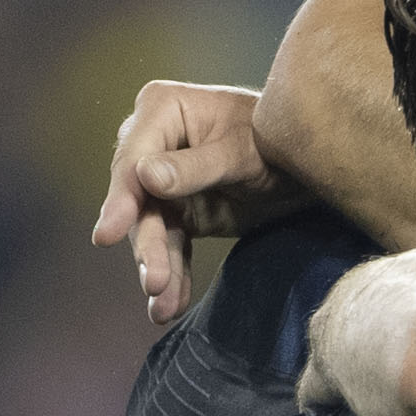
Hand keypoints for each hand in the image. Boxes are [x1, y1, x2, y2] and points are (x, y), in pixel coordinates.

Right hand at [91, 80, 296, 325]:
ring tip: (164, 305)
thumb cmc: (278, 142)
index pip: (133, 160)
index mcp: (163, 110)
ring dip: (159, 268)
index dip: (121, 200)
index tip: (108, 234)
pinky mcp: (179, 210)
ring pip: (152, 229)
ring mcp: (164, 180)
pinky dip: (173, 274)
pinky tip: (171, 304)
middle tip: (153, 282)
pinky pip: (171, 245)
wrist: (307, 165)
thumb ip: (196, 167)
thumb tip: (144, 177)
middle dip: (147, 245)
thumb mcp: (242, 153)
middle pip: (137, 200)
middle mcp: (154, 143)